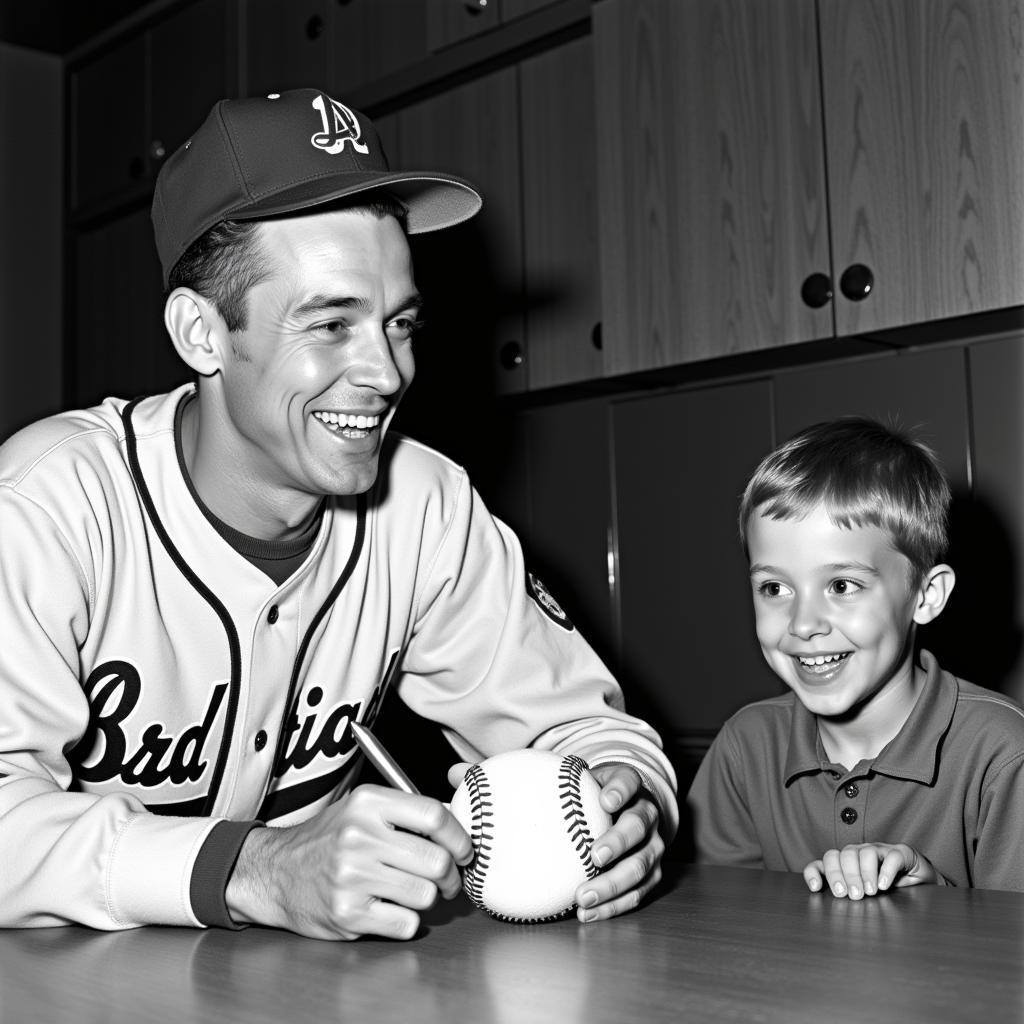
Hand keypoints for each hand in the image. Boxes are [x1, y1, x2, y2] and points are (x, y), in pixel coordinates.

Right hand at [225, 784, 472, 939]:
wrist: (277, 873)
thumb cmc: (329, 840)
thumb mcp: (361, 808)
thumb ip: (406, 812)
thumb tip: (458, 828)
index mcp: (367, 803)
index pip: (433, 815)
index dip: (459, 836)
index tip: (464, 849)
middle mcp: (358, 837)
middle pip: (435, 860)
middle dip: (451, 874)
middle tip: (448, 878)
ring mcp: (351, 877)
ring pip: (425, 894)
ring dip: (426, 897)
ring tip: (410, 891)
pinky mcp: (348, 914)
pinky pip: (406, 923)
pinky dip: (406, 920)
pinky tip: (389, 908)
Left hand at [449, 760, 663, 922]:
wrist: (619, 808)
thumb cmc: (578, 794)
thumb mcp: (557, 780)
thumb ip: (510, 775)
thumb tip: (456, 774)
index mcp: (623, 786)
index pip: (629, 781)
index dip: (620, 789)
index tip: (603, 799)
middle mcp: (643, 816)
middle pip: (640, 827)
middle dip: (620, 842)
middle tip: (593, 856)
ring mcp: (650, 847)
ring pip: (643, 867)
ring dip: (616, 885)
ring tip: (584, 898)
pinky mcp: (649, 875)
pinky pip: (637, 894)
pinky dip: (615, 905)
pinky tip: (586, 914)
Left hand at [803, 842, 941, 898]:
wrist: (921, 884)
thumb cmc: (888, 890)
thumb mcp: (864, 895)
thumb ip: (848, 896)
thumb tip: (830, 915)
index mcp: (846, 863)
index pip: (824, 862)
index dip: (815, 872)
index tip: (815, 888)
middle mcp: (860, 853)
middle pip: (842, 855)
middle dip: (844, 875)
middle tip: (853, 896)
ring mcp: (880, 851)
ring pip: (864, 853)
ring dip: (865, 873)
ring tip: (870, 892)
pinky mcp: (901, 853)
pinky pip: (891, 856)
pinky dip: (886, 871)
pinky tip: (884, 885)